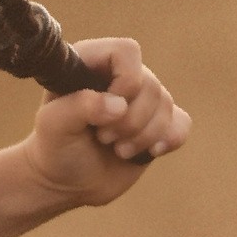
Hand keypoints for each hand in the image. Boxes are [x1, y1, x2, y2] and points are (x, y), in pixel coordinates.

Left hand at [0, 40, 189, 236]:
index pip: (127, 51)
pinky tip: (149, 153)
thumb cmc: (55, 149)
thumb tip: (119, 105)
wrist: (67, 184)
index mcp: (92, 64)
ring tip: (117, 149)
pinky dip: (169, 140)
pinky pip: (182, 123)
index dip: (126, 80)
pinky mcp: (159, 124)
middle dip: (130, 121)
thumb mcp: (53, 127)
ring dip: (143, 137)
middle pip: (150, 85)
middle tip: (103, 138)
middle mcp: (120, 77)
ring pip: (167, 106)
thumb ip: (79, 107)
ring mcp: (142, 100)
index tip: (110, 109)